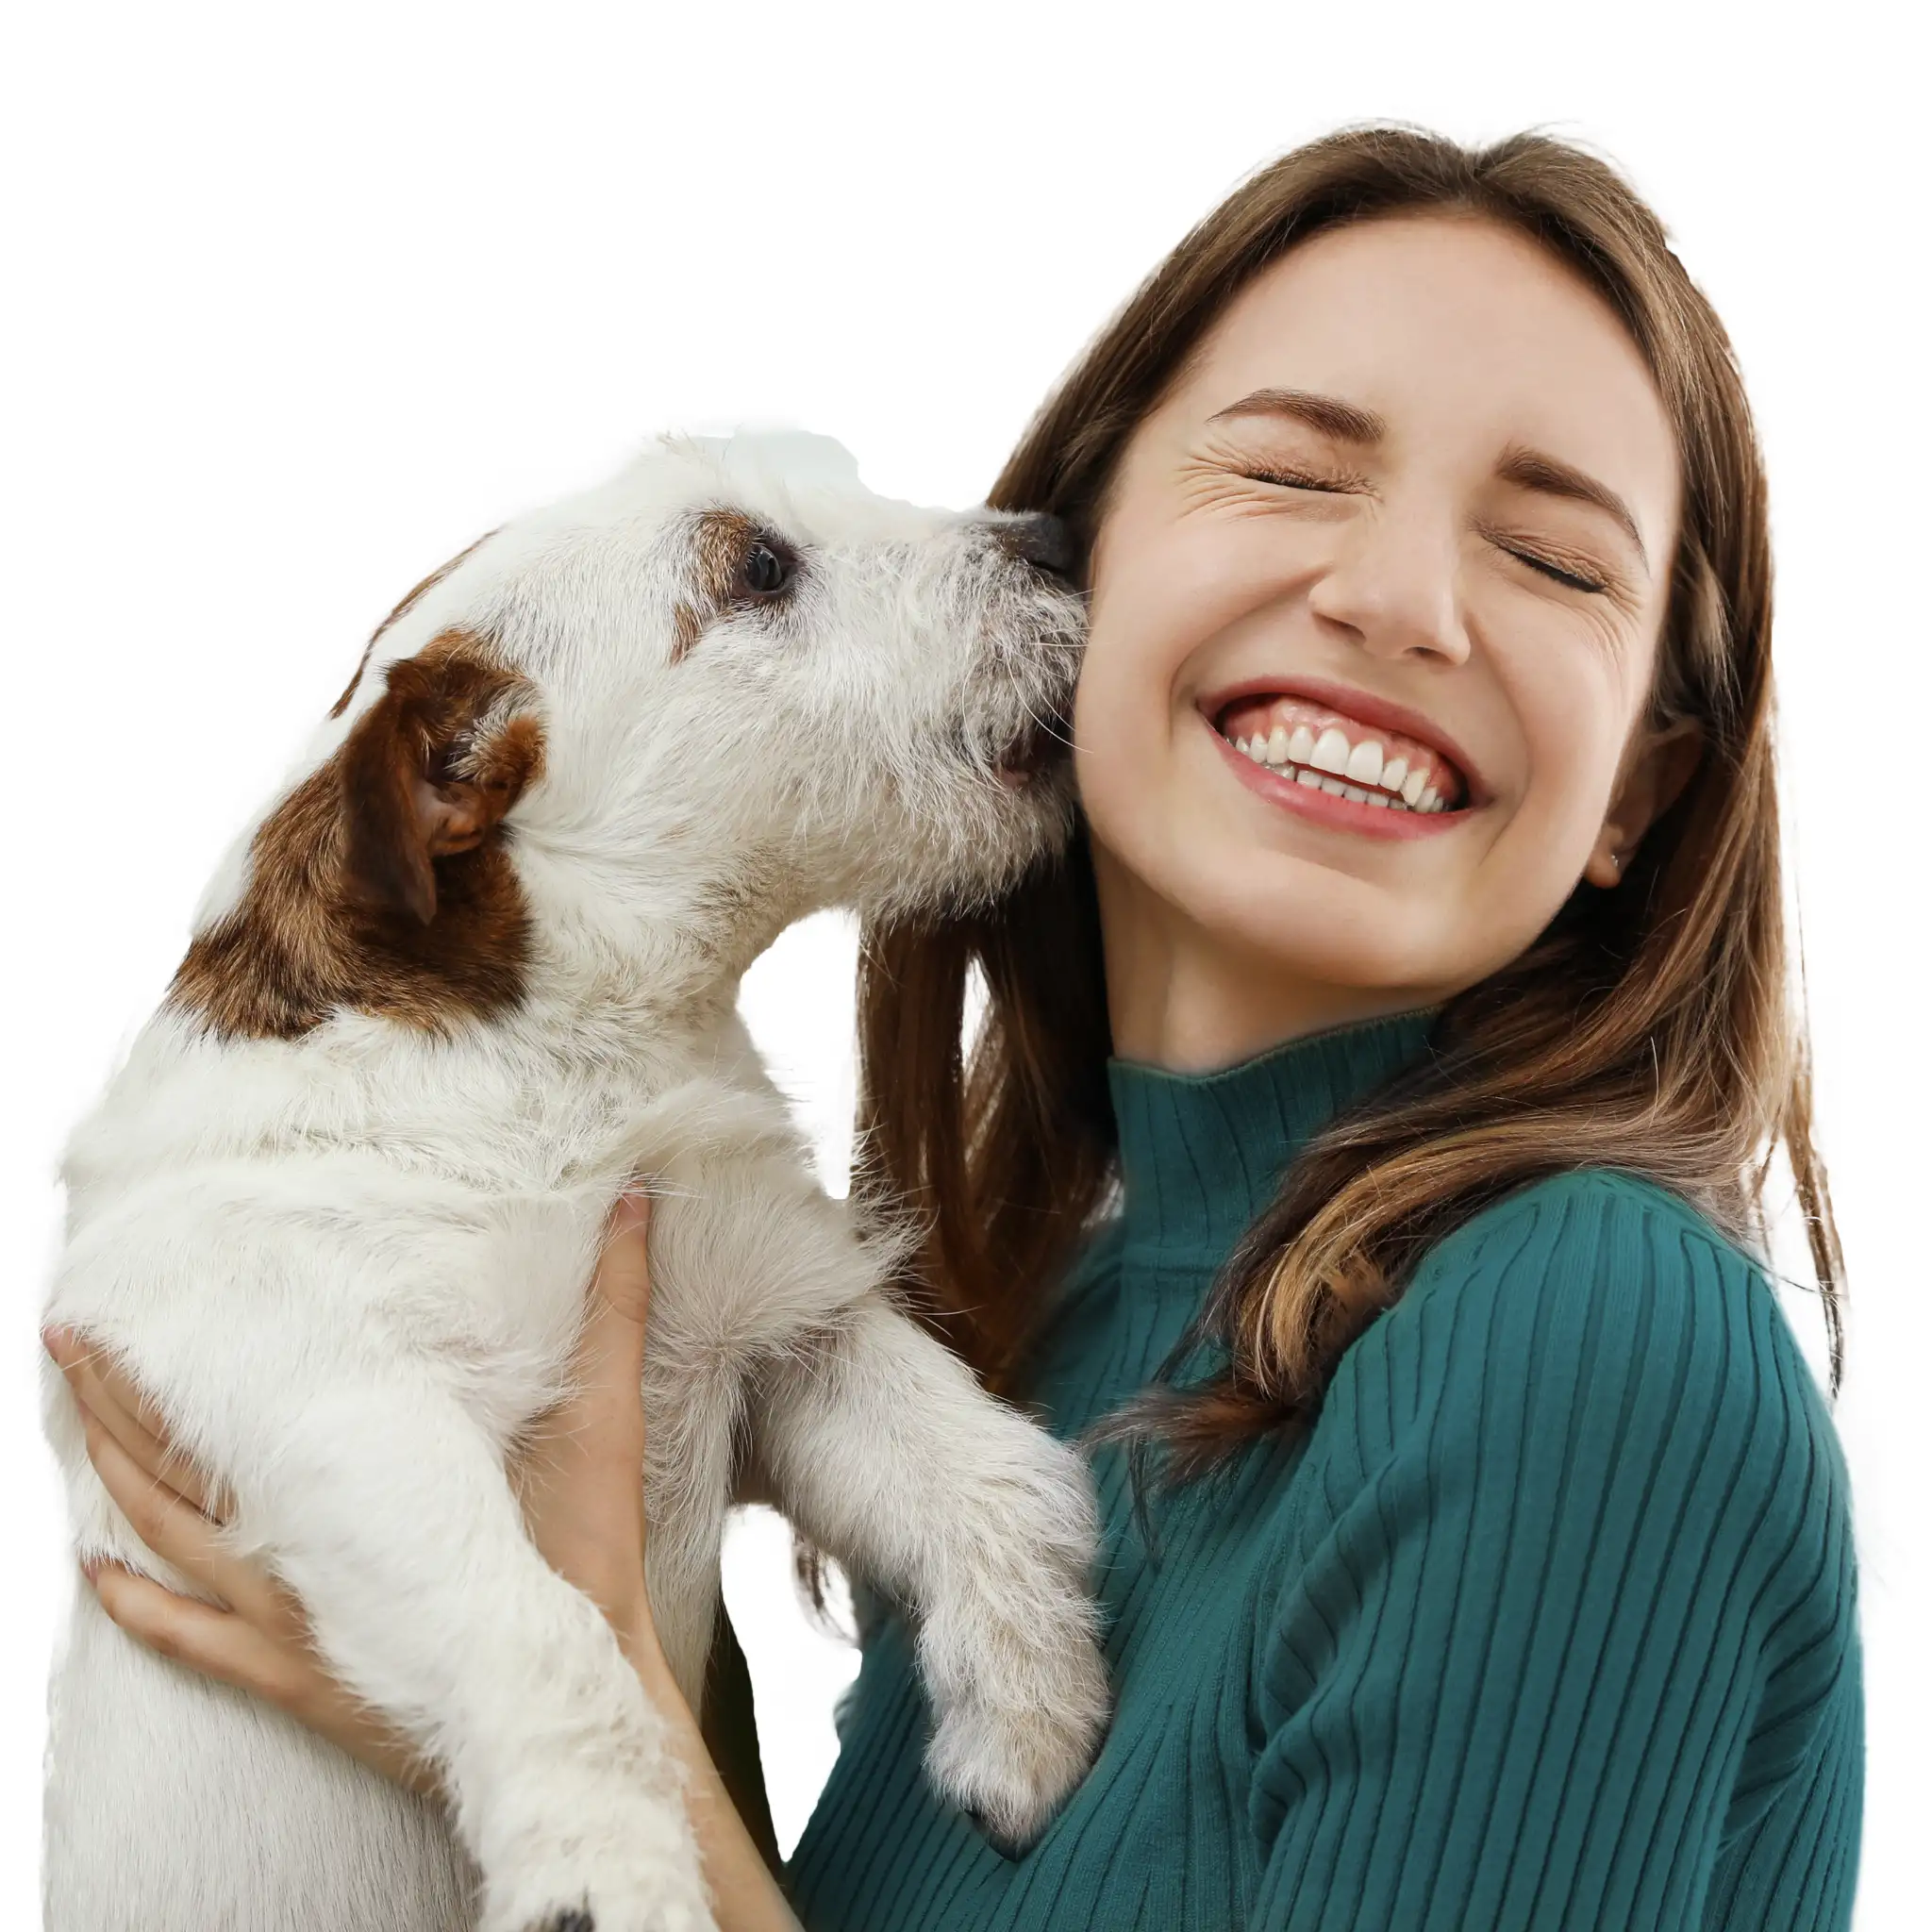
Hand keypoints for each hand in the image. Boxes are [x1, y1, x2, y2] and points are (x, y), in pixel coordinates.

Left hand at [42, 1192, 664, 1795]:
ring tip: (74, 1425)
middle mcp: (303, 1537)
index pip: (242, 1400)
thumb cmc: (583, 1549)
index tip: (128, 1302)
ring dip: (114, 1480)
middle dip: (117, 1399)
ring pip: (168, 1540)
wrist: (574, 1685)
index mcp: (359, 1472)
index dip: (177, 1353)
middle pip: (180, 1462)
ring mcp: (286, 1610)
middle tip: (68, 1342)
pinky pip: (187, 1639)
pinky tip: (95, 1576)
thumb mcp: (606, 1413)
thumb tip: (636, 1202)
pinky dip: (134, 1606)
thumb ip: (615, 1305)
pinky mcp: (290, 1671)